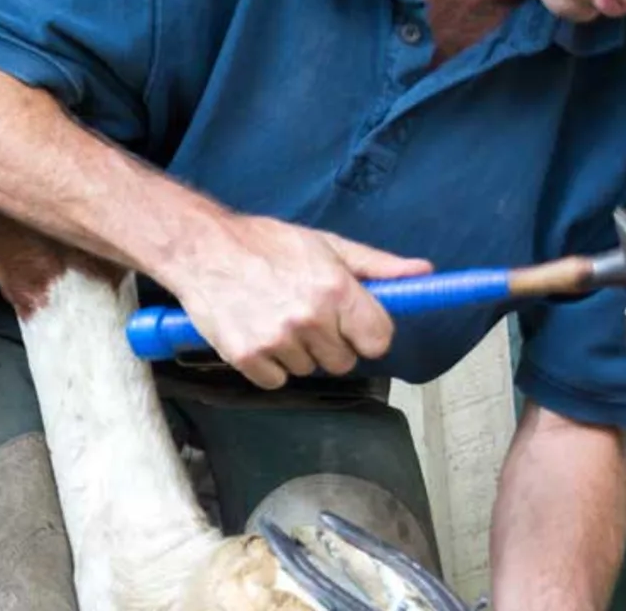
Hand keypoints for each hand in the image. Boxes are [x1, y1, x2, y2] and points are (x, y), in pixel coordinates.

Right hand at [146, 214, 431, 388]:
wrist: (202, 249)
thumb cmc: (265, 243)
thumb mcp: (327, 245)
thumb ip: (377, 266)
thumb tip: (424, 273)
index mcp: (336, 290)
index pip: (379, 340)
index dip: (366, 334)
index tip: (352, 325)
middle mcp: (310, 318)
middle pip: (343, 362)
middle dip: (329, 343)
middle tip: (305, 316)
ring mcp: (277, 340)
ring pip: (308, 371)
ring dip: (296, 353)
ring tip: (275, 318)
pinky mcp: (246, 357)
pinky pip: (275, 381)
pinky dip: (268, 365)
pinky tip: (258, 333)